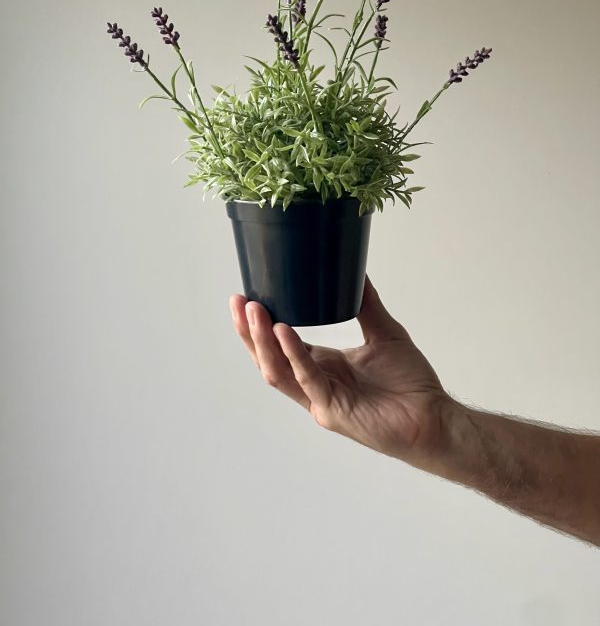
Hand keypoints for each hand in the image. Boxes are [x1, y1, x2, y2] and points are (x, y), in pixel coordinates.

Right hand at [229, 276, 451, 466]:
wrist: (435, 417)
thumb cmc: (411, 384)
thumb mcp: (384, 334)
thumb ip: (367, 306)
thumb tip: (357, 272)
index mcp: (322, 368)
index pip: (280, 345)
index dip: (261, 325)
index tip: (247, 298)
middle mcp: (315, 384)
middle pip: (269, 359)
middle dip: (250, 332)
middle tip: (238, 302)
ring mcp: (320, 399)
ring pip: (278, 371)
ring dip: (262, 342)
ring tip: (254, 311)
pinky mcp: (333, 409)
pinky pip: (307, 378)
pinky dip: (293, 354)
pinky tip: (284, 331)